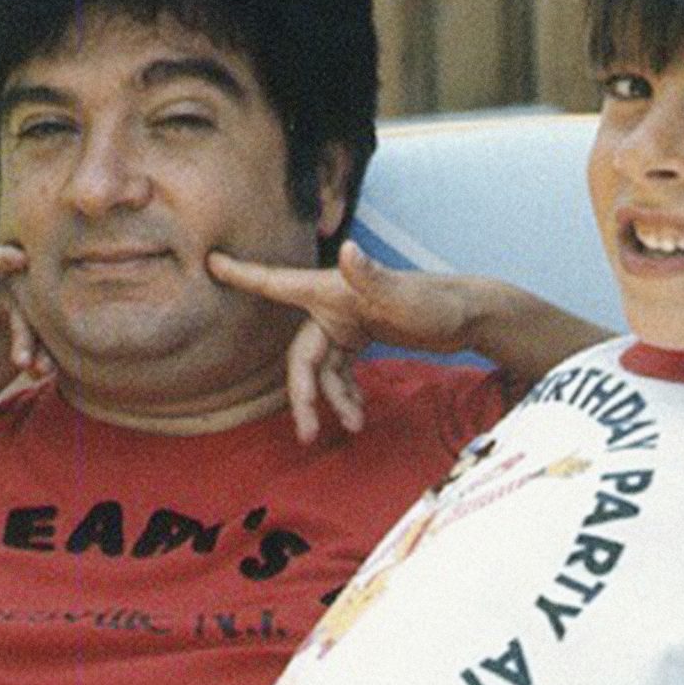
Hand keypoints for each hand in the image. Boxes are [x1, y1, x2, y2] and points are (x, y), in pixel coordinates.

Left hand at [0, 246, 51, 404]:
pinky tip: (43, 373)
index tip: (22, 258)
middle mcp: (7, 293)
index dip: (7, 257)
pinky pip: (46, 343)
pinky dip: (48, 357)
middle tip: (21, 359)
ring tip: (37, 369)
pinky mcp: (33, 336)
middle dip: (28, 329)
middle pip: (27, 297)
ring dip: (42, 347)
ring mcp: (22, 315)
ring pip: (41, 323)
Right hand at [208, 241, 476, 442]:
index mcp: (332, 289)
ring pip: (320, 367)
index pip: (277, 283)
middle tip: (307, 433)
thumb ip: (373, 277)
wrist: (471, 316)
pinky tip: (359, 414)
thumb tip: (349, 251)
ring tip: (352, 427)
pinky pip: (339, 369)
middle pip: (301, 353)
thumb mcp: (405, 297)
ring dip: (331, 399)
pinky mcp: (359, 336)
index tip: (211, 261)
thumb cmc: (439, 303)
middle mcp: (332, 303)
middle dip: (303, 394)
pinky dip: (345, 392)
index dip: (242, 274)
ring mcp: (346, 321)